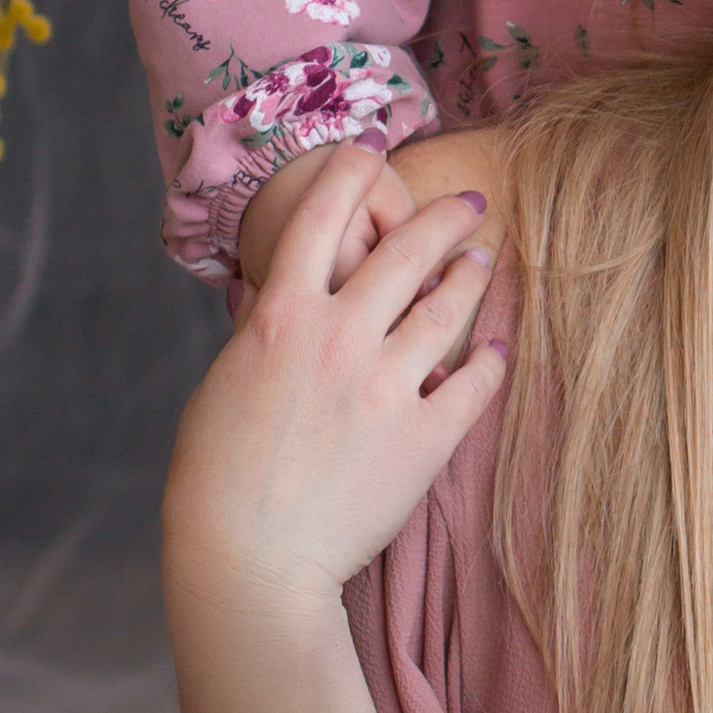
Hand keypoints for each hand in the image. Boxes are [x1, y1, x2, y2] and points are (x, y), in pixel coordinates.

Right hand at [170, 147, 505, 611]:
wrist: (248, 560)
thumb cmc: (217, 478)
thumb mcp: (226, 382)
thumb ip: (263, 331)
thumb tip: (276, 293)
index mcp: (280, 316)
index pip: (319, 215)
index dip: (350, 172)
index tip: (372, 152)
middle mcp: (338, 336)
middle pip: (406, 248)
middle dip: (445, 215)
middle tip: (470, 202)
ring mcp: (386, 385)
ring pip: (448, 305)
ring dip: (470, 276)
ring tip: (481, 262)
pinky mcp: (425, 436)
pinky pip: (476, 382)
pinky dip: (489, 360)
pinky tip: (495, 348)